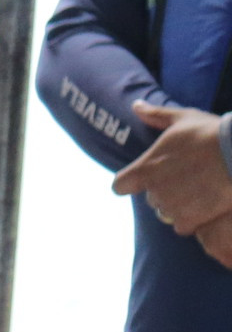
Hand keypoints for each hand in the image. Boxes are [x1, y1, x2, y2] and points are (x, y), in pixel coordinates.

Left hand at [113, 104, 231, 242]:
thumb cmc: (212, 134)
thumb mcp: (183, 119)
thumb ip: (156, 115)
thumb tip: (136, 105)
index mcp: (145, 168)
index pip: (120, 185)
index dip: (130, 182)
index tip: (141, 179)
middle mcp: (153, 190)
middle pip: (150, 198)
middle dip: (164, 191)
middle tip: (187, 178)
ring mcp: (171, 207)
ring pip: (167, 213)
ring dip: (178, 206)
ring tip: (199, 190)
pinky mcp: (191, 220)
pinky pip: (183, 226)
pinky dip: (192, 219)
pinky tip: (206, 206)